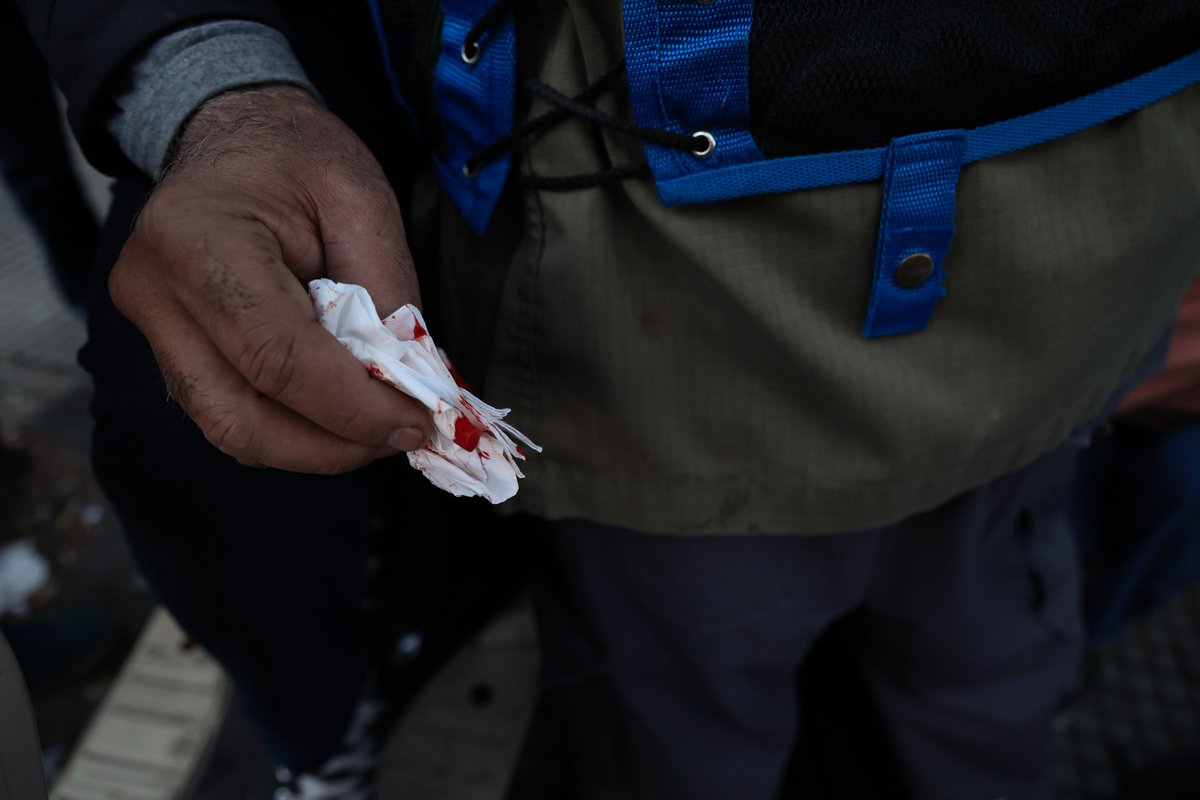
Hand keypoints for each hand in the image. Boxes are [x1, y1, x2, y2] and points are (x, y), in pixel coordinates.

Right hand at [110, 84, 432, 472]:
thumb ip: (388, 291)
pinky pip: (229, 413)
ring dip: (314, 447)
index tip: (417, 423)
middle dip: (332, 446)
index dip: (353, 408)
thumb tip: (412, 384)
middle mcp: (155, 294)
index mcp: (198, 242)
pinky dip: (292, 428)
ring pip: (230, 429)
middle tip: (401, 435)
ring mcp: (151, 328)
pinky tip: (340, 413)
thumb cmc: (297, 156)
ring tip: (376, 427)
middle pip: (240, 417)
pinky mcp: (166, 349)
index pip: (276, 358)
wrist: (231, 133)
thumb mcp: (362, 199)